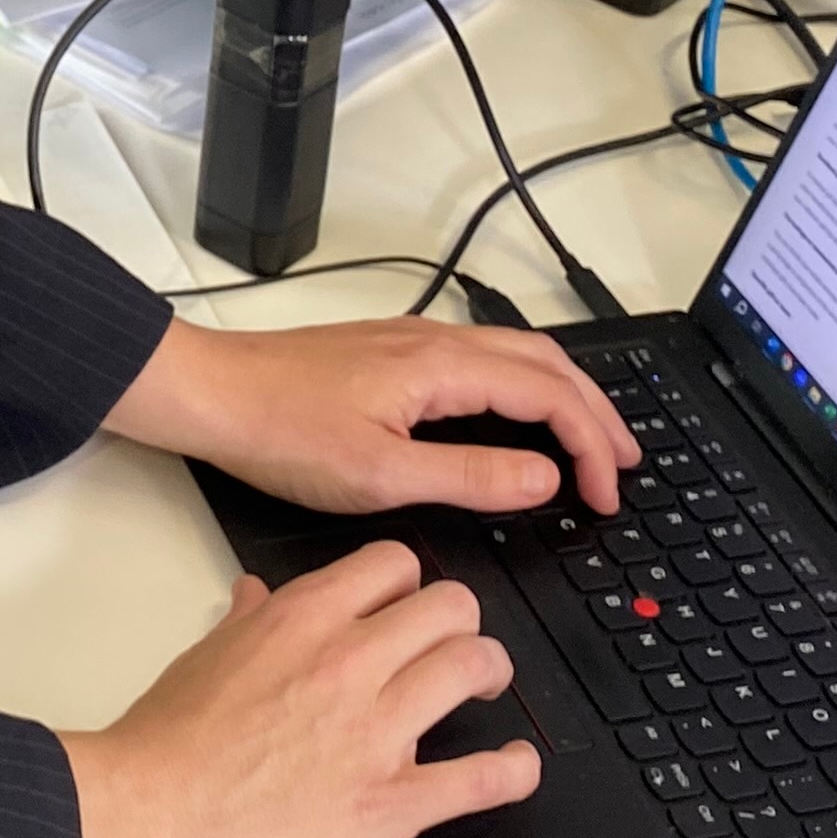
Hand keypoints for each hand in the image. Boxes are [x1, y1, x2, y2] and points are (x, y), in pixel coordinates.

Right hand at [60, 542, 537, 837]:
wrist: (150, 822)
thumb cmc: (165, 747)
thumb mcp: (203, 657)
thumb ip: (247, 622)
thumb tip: (256, 596)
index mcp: (301, 619)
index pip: (393, 564)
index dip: (409, 583)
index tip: (409, 603)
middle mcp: (348, 662)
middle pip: (451, 608)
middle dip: (460, 622)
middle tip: (456, 645)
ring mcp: (377, 733)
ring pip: (475, 668)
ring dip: (490, 675)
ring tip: (486, 689)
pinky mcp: (392, 803)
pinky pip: (481, 777)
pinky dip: (512, 770)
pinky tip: (517, 766)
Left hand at [103, 315, 635, 518]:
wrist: (209, 395)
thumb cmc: (280, 433)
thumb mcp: (382, 474)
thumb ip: (470, 477)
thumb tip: (544, 480)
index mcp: (441, 366)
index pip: (549, 395)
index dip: (591, 445)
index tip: (605, 496)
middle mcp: (434, 341)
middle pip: (546, 362)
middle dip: (596, 412)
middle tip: (627, 463)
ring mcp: (412, 341)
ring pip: (516, 354)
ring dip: (563, 394)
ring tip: (590, 438)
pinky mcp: (390, 353)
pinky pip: (483, 358)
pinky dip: (524, 386)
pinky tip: (518, 415)